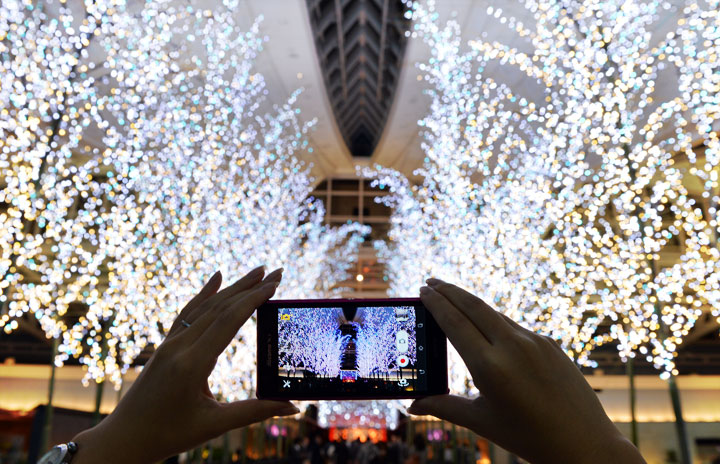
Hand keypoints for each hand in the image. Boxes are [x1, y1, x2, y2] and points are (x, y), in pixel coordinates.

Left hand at [71, 266, 298, 463]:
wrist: (123, 439)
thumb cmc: (167, 436)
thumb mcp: (214, 425)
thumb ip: (255, 412)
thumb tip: (293, 407)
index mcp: (191, 364)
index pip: (228, 321)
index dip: (254, 300)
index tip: (275, 284)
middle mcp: (179, 347)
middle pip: (220, 307)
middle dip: (250, 287)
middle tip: (276, 271)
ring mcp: (169, 344)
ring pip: (205, 306)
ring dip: (233, 287)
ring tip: (257, 272)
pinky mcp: (165, 346)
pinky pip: (187, 312)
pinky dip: (205, 293)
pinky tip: (216, 277)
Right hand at [409, 279, 644, 463]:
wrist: (584, 444)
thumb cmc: (528, 437)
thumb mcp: (481, 421)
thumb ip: (444, 407)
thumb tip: (412, 405)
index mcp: (490, 366)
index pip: (455, 322)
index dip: (436, 303)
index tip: (422, 289)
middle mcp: (513, 346)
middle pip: (474, 306)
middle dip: (449, 290)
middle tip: (431, 281)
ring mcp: (535, 342)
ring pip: (495, 314)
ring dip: (472, 304)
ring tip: (454, 301)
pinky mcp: (551, 344)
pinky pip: (516, 327)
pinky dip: (495, 322)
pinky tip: (487, 327)